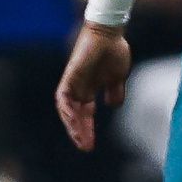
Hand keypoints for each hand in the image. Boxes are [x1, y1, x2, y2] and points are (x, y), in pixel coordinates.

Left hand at [54, 26, 133, 151]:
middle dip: (80, 132)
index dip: (87, 130)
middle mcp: (78, 89)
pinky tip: (74, 120)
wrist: (110, 33)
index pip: (85, 115)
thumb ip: (115, 92)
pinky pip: (63, 97)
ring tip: (81, 138)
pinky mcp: (70, 76)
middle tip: (86, 148)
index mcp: (89, 90)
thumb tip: (113, 105)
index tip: (90, 145)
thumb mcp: (118, 77)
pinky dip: (67, 109)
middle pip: (75, 116)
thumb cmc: (114, 51)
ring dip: (73, 125)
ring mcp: (73, 83)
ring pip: (67, 110)